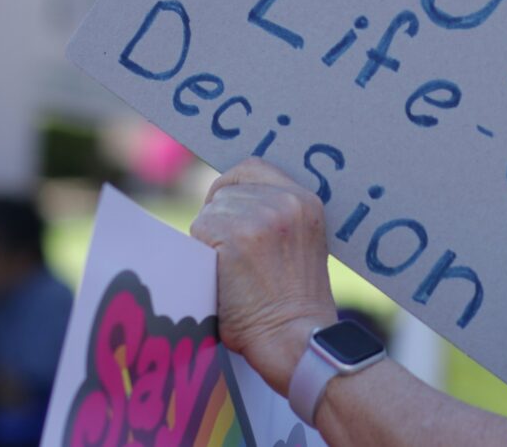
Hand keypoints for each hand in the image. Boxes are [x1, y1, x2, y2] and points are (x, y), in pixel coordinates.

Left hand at [190, 158, 336, 394]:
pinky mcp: (236, 236)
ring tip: (232, 273)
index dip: (232, 188)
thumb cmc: (293, 304)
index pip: (253, 168)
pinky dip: (202, 255)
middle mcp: (286, 202)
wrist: (296, 338)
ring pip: (210, 212)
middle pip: (226, 190)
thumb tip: (227, 202)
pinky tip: (223, 279)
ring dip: (210, 239)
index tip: (228, 214)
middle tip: (229, 256)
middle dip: (219, 219)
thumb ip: (274, 219)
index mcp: (306, 202)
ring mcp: (262, 217)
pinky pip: (199, 231)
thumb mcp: (299, 245)